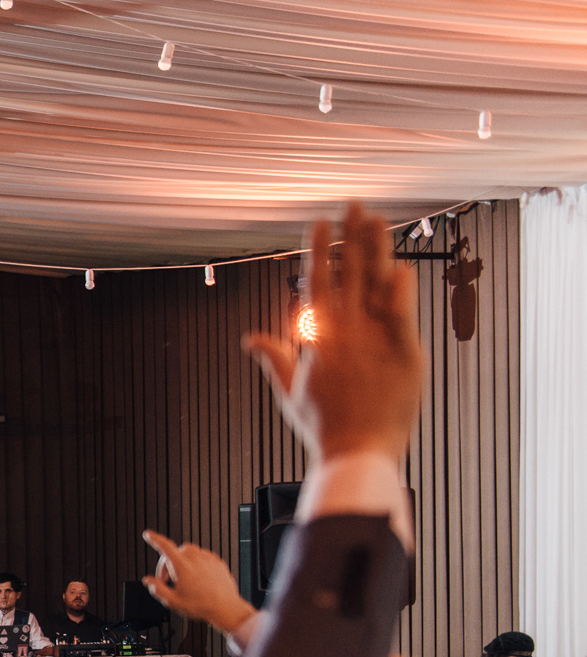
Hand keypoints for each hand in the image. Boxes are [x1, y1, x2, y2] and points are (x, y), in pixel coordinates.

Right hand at [140, 531, 256, 632]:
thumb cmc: (201, 606)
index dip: (154, 539)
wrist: (226, 608)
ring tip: (183, 578)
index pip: (165, 546)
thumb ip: (157, 589)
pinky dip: (196, 562)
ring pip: (189, 552)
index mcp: (182, 566)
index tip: (148, 534)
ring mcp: (208, 559)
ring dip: (182, 561)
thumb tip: (148, 581)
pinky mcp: (218, 562)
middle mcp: (195, 559)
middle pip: (176, 551)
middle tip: (167, 579)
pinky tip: (197, 577)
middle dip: (168, 563)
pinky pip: (203, 556)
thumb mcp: (173, 601)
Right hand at [243, 202, 424, 464]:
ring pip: (377, 281)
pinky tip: (402, 264)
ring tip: (378, 220)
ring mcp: (375, 338)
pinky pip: (404, 308)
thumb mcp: (290, 393)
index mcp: (317, 337)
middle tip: (354, 204)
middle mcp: (345, 331)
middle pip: (349, 270)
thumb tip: (251, 339)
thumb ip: (275, 358)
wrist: (357, 452)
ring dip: (378, 248)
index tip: (320, 222)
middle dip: (351, 235)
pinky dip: (402, 285)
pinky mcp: (404, 349)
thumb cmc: (324, 428)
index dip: (319, 248)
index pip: (317, 281)